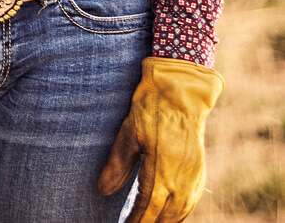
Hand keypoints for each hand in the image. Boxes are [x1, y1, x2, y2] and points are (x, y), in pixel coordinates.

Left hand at [98, 56, 223, 221]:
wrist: (181, 91)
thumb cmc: (151, 109)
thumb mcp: (129, 133)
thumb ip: (117, 165)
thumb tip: (103, 190)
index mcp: (161, 172)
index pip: (146, 208)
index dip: (135, 220)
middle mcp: (180, 180)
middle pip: (164, 216)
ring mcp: (193, 176)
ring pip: (180, 212)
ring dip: (166, 222)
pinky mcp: (200, 170)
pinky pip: (191, 201)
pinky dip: (180, 213)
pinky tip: (171, 214)